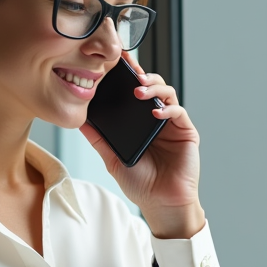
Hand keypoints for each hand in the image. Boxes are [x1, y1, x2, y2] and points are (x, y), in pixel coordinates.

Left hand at [79, 51, 204, 238]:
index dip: (127, 75)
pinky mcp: (186, 132)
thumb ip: (99, 139)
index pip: (134, 91)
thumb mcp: (113, 159)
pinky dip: (167, 109)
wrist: (162, 204)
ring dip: (153, 87)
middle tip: (129, 68)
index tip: (114, 62)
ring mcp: (172, 124)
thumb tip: (79, 121)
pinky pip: (178, 112)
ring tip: (139, 90)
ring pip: (167, 93)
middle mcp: (157, 118)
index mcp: (139, 121)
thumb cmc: (141, 184)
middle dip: (141, 73)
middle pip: (152, 85)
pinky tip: (155, 112)